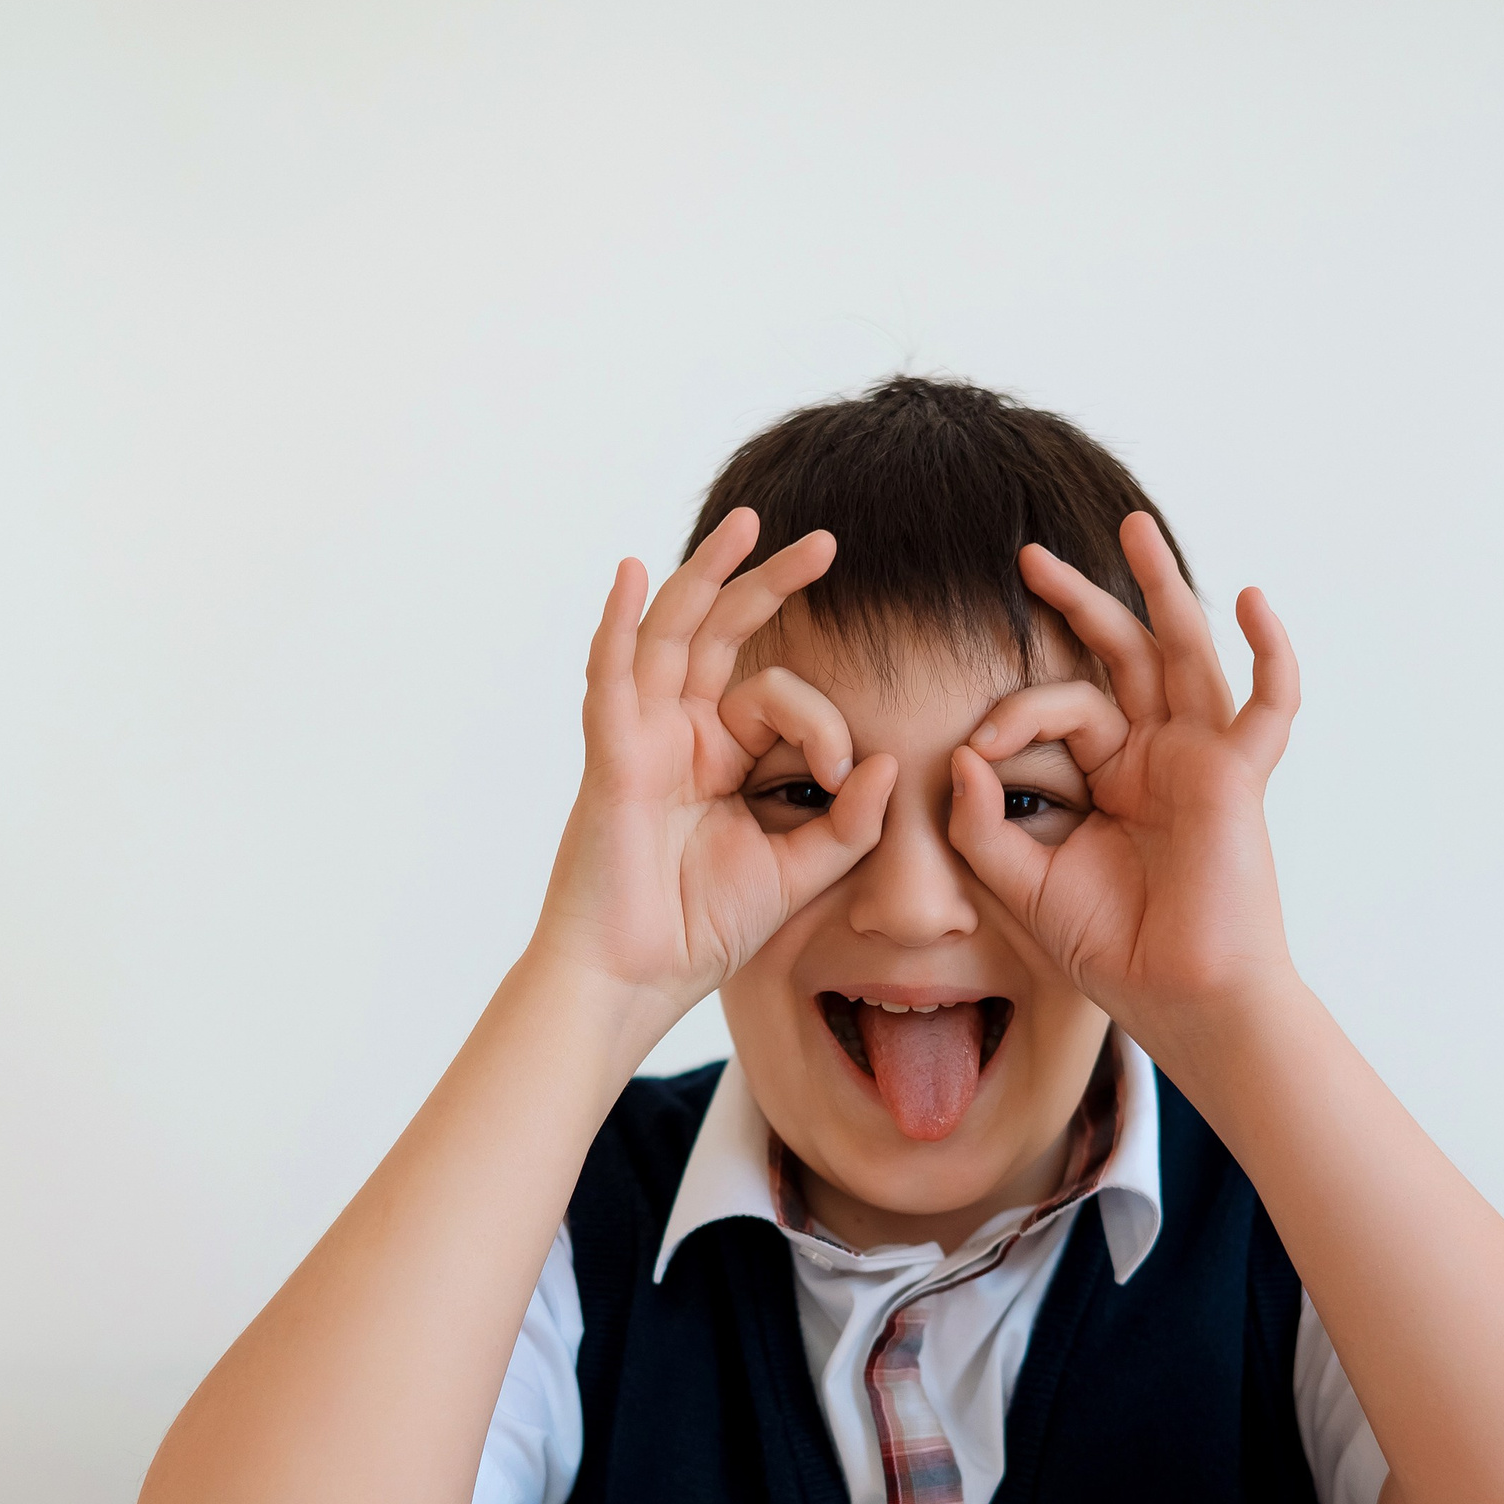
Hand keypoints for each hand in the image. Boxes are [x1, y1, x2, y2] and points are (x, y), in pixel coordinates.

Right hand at [535, 509, 895, 1031]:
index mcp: (721, 757)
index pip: (779, 699)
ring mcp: (643, 740)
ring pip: (675, 636)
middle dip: (771, 583)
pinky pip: (613, 678)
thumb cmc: (700, 931)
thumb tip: (890, 764)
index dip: (826, 726)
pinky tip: (634, 572)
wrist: (636, 980)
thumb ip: (849, 825)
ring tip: (750, 523)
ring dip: (709, 574)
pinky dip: (620, 623)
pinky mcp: (613, 759)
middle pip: (725, 635)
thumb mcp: (797, 873)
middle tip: (828, 543)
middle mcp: (680, 735)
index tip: (843, 780)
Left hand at [947, 513, 1300, 1042]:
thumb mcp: (1023, 886)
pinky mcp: (1238, 776)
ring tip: (1132, 525)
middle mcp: (1158, 757)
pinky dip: (1271, 650)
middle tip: (1029, 556)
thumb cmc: (1113, 951)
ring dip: (1162, 586)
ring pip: (1183, 653)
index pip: (1062, 709)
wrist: (1179, 998)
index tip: (974, 749)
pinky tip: (1253, 598)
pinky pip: (1270, 704)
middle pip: (1122, 656)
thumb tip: (959, 756)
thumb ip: (981, 826)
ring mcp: (1201, 759)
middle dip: (1080, 601)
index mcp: (1112, 777)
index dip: (1013, 713)